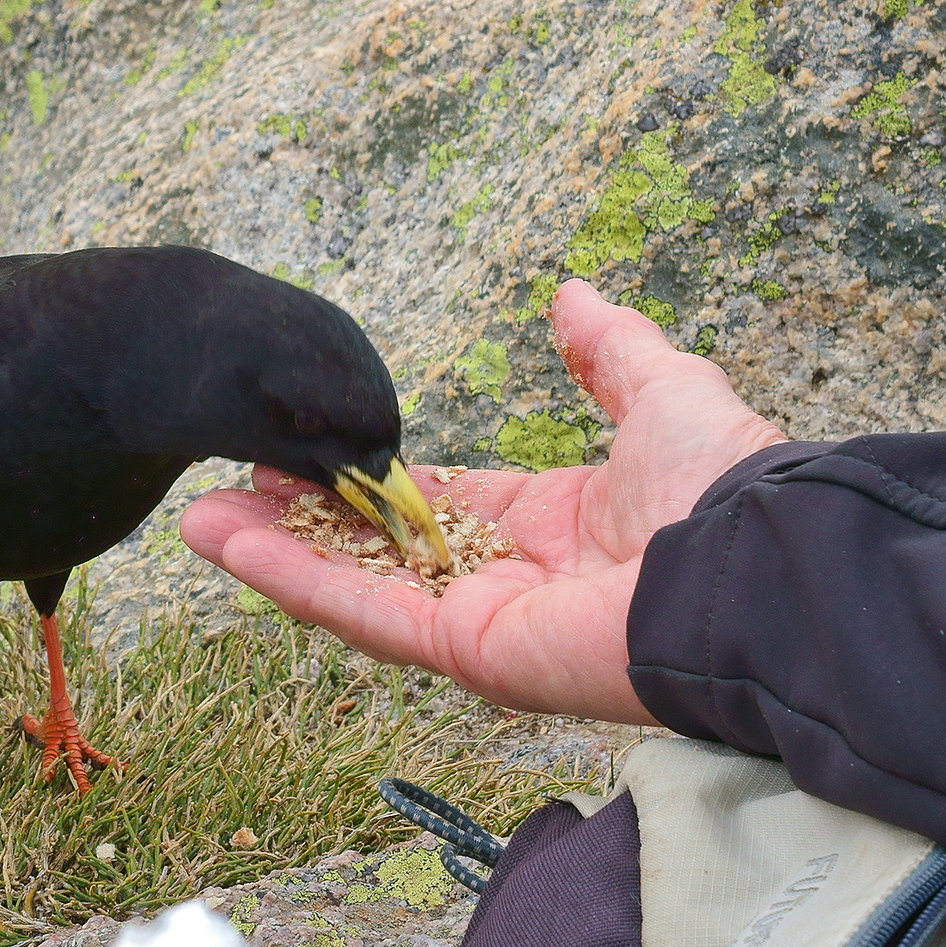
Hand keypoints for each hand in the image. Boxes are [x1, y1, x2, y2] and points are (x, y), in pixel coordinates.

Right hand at [180, 280, 787, 723]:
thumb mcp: (661, 389)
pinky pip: (359, 612)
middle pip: (372, 550)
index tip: (300, 449)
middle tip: (225, 484)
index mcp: (542, 526)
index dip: (362, 477)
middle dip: (295, 520)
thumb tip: (573, 296)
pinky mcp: (460, 650)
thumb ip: (609, 351)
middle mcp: (499, 579)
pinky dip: (288, 578)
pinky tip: (223, 542)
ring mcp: (474, 622)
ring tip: (193, 517)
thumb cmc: (720, 486)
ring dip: (269, 552)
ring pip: (349, 585)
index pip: (429, 502)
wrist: (752, 564)